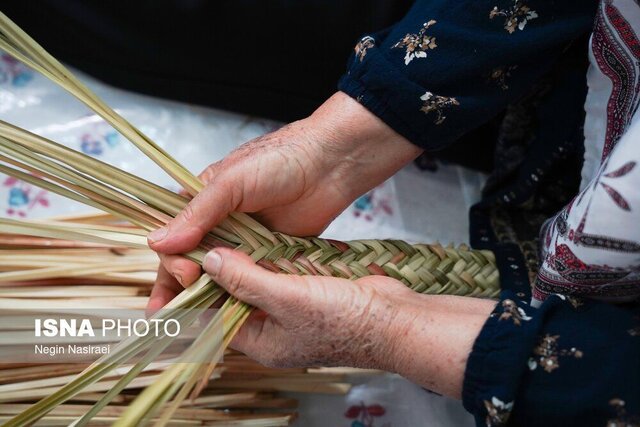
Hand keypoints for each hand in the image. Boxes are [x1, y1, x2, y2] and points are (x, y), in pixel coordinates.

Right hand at [146, 92, 421, 312]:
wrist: (330, 164)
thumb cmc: (279, 160)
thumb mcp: (232, 182)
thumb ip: (198, 214)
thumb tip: (156, 243)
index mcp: (201, 203)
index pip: (173, 241)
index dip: (173, 263)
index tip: (186, 277)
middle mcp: (219, 225)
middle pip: (191, 263)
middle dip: (181, 289)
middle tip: (179, 313)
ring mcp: (244, 242)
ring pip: (219, 276)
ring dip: (207, 298)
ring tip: (198, 325)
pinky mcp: (268, 255)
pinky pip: (249, 280)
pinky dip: (239, 296)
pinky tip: (231, 316)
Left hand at [203, 248, 495, 397]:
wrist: (393, 317)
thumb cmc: (344, 320)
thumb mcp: (287, 298)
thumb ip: (245, 279)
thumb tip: (209, 260)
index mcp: (261, 342)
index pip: (214, 316)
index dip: (196, 290)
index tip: (184, 260)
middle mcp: (272, 328)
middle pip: (233, 298)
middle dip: (218, 272)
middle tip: (203, 241)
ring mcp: (291, 310)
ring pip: (256, 283)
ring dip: (243, 262)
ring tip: (225, 235)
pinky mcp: (308, 292)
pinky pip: (278, 275)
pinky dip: (268, 259)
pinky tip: (259, 240)